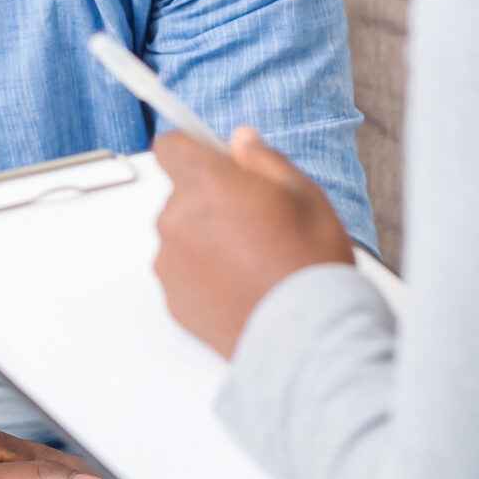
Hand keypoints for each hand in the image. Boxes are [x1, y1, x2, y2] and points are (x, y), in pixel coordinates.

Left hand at [151, 128, 352, 358]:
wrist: (305, 337)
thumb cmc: (309, 265)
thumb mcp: (304, 195)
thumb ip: (264, 160)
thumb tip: (241, 141)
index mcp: (205, 184)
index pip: (171, 146)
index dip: (193, 150)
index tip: (212, 159)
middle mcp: (176, 220)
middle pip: (181, 195)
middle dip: (209, 200)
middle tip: (254, 221)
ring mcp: (170, 263)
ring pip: (182, 235)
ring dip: (205, 239)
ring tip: (252, 260)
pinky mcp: (172, 299)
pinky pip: (183, 273)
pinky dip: (203, 275)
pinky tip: (241, 285)